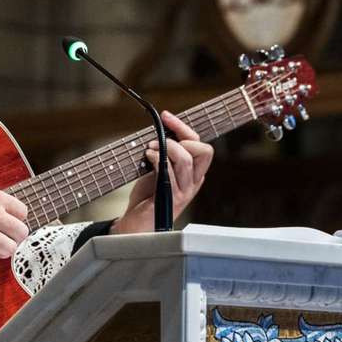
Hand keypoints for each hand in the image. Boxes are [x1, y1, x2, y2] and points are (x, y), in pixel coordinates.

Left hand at [111, 113, 212, 233]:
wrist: (137, 224)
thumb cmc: (147, 197)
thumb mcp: (158, 169)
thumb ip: (166, 154)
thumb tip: (160, 131)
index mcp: (194, 173)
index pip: (201, 145)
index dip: (184, 127)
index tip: (166, 116)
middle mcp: (194, 182)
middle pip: (204, 151)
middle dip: (182, 137)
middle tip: (160, 140)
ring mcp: (185, 191)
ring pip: (187, 160)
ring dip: (167, 148)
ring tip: (151, 149)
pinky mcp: (172, 199)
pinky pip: (170, 173)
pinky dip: (158, 159)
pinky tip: (148, 158)